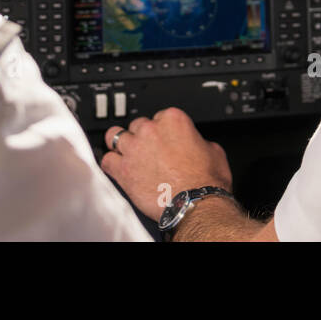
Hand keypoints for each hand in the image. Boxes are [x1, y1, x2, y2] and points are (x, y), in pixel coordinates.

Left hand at [99, 108, 231, 221]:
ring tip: (128, 155)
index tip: (163, 139)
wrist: (196, 203)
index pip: (160, 116)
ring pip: (115, 136)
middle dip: (142, 137)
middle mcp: (151, 130)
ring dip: (122, 146)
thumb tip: (195, 144)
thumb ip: (198, 140)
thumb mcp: (213, 150)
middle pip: (137, 125)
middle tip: (149, 151)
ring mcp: (134, 148)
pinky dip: (111, 164)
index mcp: (173, 120)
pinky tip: (118, 169)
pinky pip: (107, 160)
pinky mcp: (123, 169)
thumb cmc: (205, 180)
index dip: (161, 130)